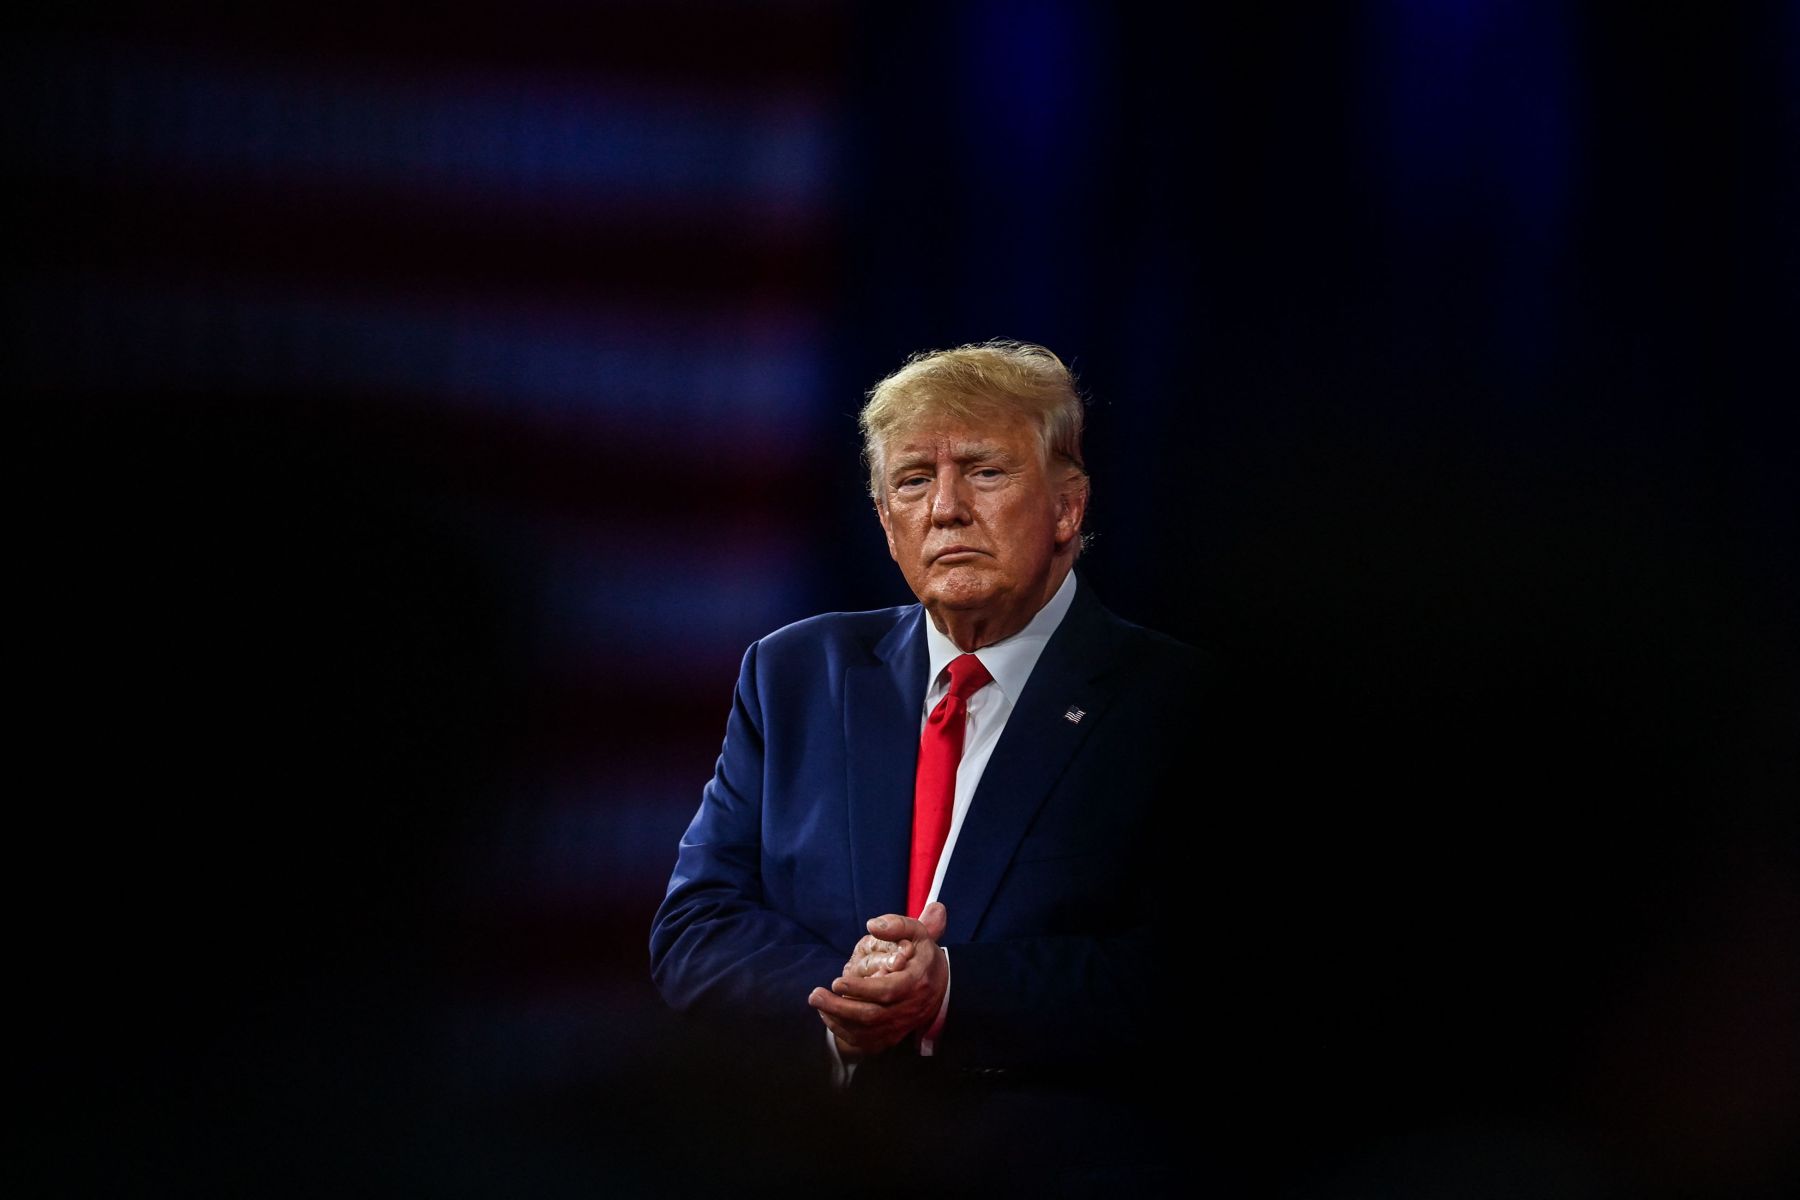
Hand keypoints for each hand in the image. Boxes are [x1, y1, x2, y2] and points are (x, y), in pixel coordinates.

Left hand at [808, 903, 948, 1058]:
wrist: (941, 985)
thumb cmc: (922, 954)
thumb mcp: (916, 932)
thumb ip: (896, 925)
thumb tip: (872, 925)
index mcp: (916, 981)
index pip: (887, 991)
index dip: (861, 989)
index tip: (838, 981)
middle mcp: (909, 1008)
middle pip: (871, 1015)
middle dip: (840, 1007)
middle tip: (815, 994)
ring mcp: (901, 1025)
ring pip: (866, 1032)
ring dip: (837, 1020)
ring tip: (818, 1003)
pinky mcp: (893, 1035)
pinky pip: (866, 1042)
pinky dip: (844, 1033)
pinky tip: (828, 1016)